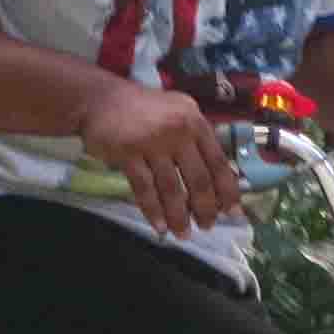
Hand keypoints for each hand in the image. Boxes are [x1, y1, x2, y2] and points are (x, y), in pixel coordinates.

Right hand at [79, 80, 239, 237]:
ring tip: (183, 234)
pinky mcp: (128, 153)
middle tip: (207, 226)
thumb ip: (196, 140)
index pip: (218, 161)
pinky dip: (153, 210)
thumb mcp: (178, 113)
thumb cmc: (144, 109)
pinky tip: (159, 226)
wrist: (101, 99)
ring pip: (171, 188)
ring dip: (178, 215)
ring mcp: (152, 142)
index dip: (227, 190)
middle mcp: (178, 131)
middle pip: (198, 179)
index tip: (233, 212)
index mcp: (195, 122)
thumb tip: (218, 178)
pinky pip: (144, 188)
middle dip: (205, 208)